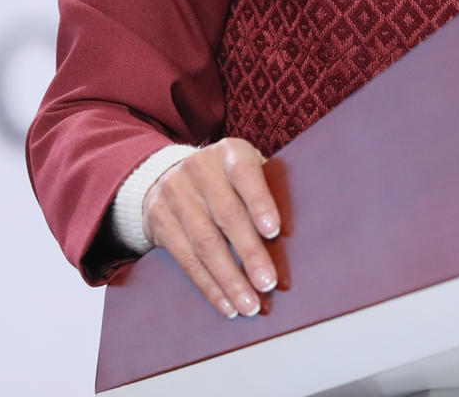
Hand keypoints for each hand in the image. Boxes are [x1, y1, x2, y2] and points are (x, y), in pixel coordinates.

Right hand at [142, 138, 281, 317]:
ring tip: (250, 304)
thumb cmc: (225, 179)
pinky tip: (226, 304)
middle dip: (249, 254)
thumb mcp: (245, 169)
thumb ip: (268, 189)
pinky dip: (209, 286)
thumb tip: (300, 229)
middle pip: (227, 216)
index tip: (274, 231)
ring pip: (204, 244)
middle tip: (268, 284)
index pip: (245, 174)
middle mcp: (199, 169)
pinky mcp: (159, 221)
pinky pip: (186, 259)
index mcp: (229, 153)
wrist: (164, 175)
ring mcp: (175, 194)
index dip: (260, 202)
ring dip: (229, 280)